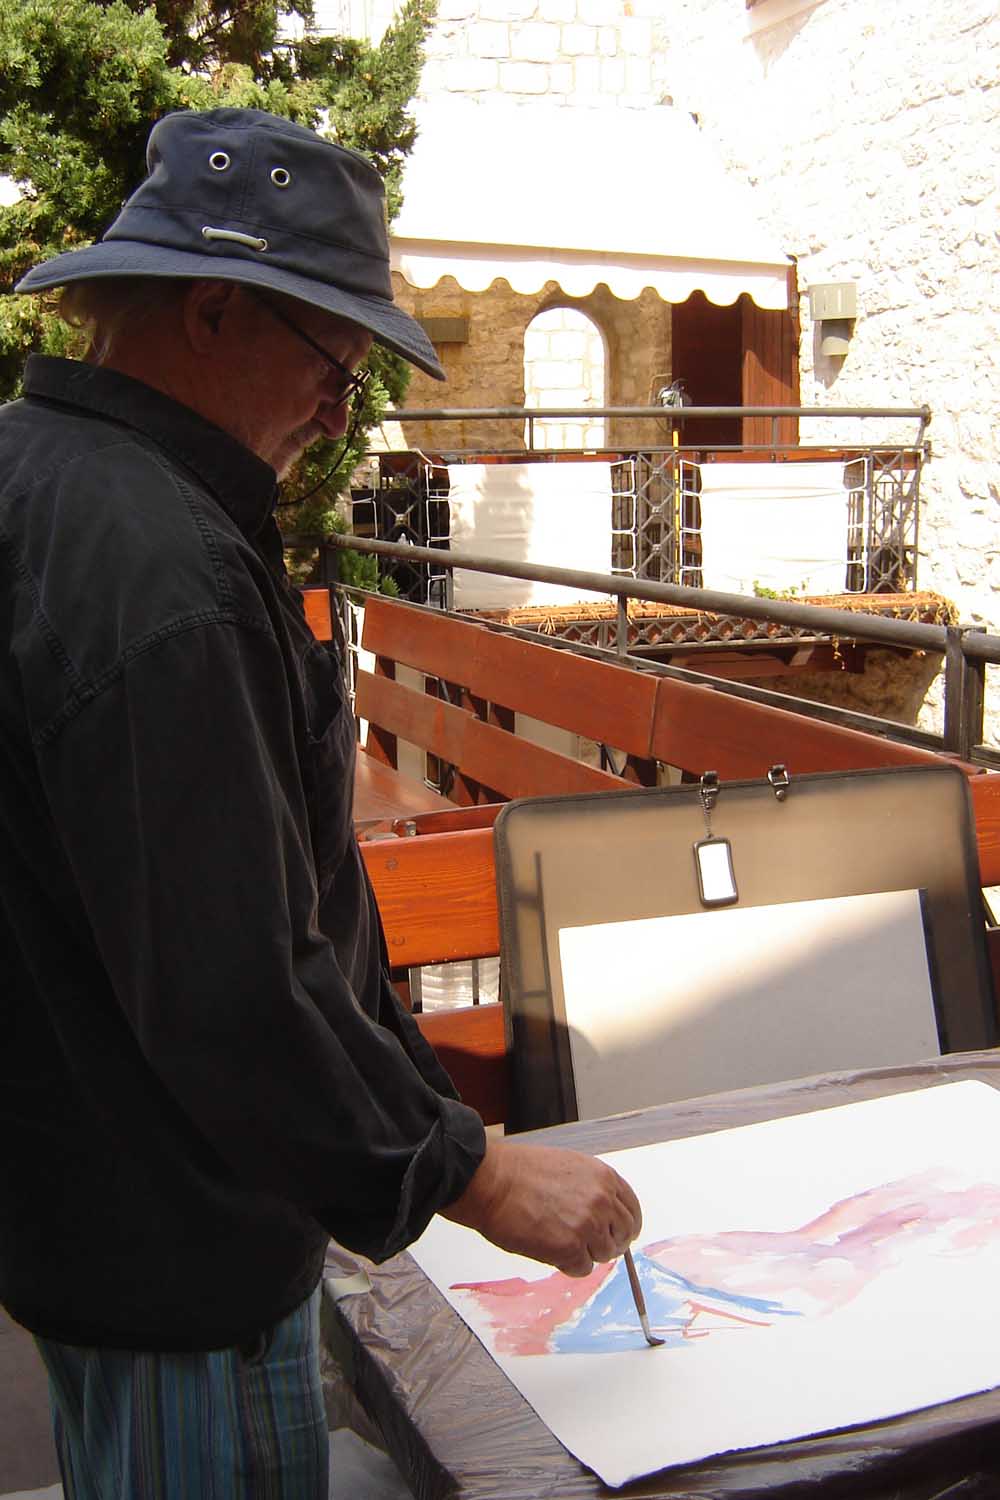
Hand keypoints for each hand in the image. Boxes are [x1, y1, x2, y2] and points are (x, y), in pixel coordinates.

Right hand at [442, 1140, 641, 1276]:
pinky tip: (549, 1249)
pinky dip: (568, 1265)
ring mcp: (588, 1225)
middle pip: (623, 1236)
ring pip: (604, 1255)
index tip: (617, 1235)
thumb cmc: (520, 1172)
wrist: (492, 1181)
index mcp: (604, 1177)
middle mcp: (602, 1200)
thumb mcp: (569, 1167)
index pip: (632, 1210)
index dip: (624, 1226)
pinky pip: (582, 1269)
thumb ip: (592, 1189)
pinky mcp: (570, 1248)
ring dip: (585, 1253)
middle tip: (587, 1245)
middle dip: (608, 1243)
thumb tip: (604, 1214)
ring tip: (559, 1240)